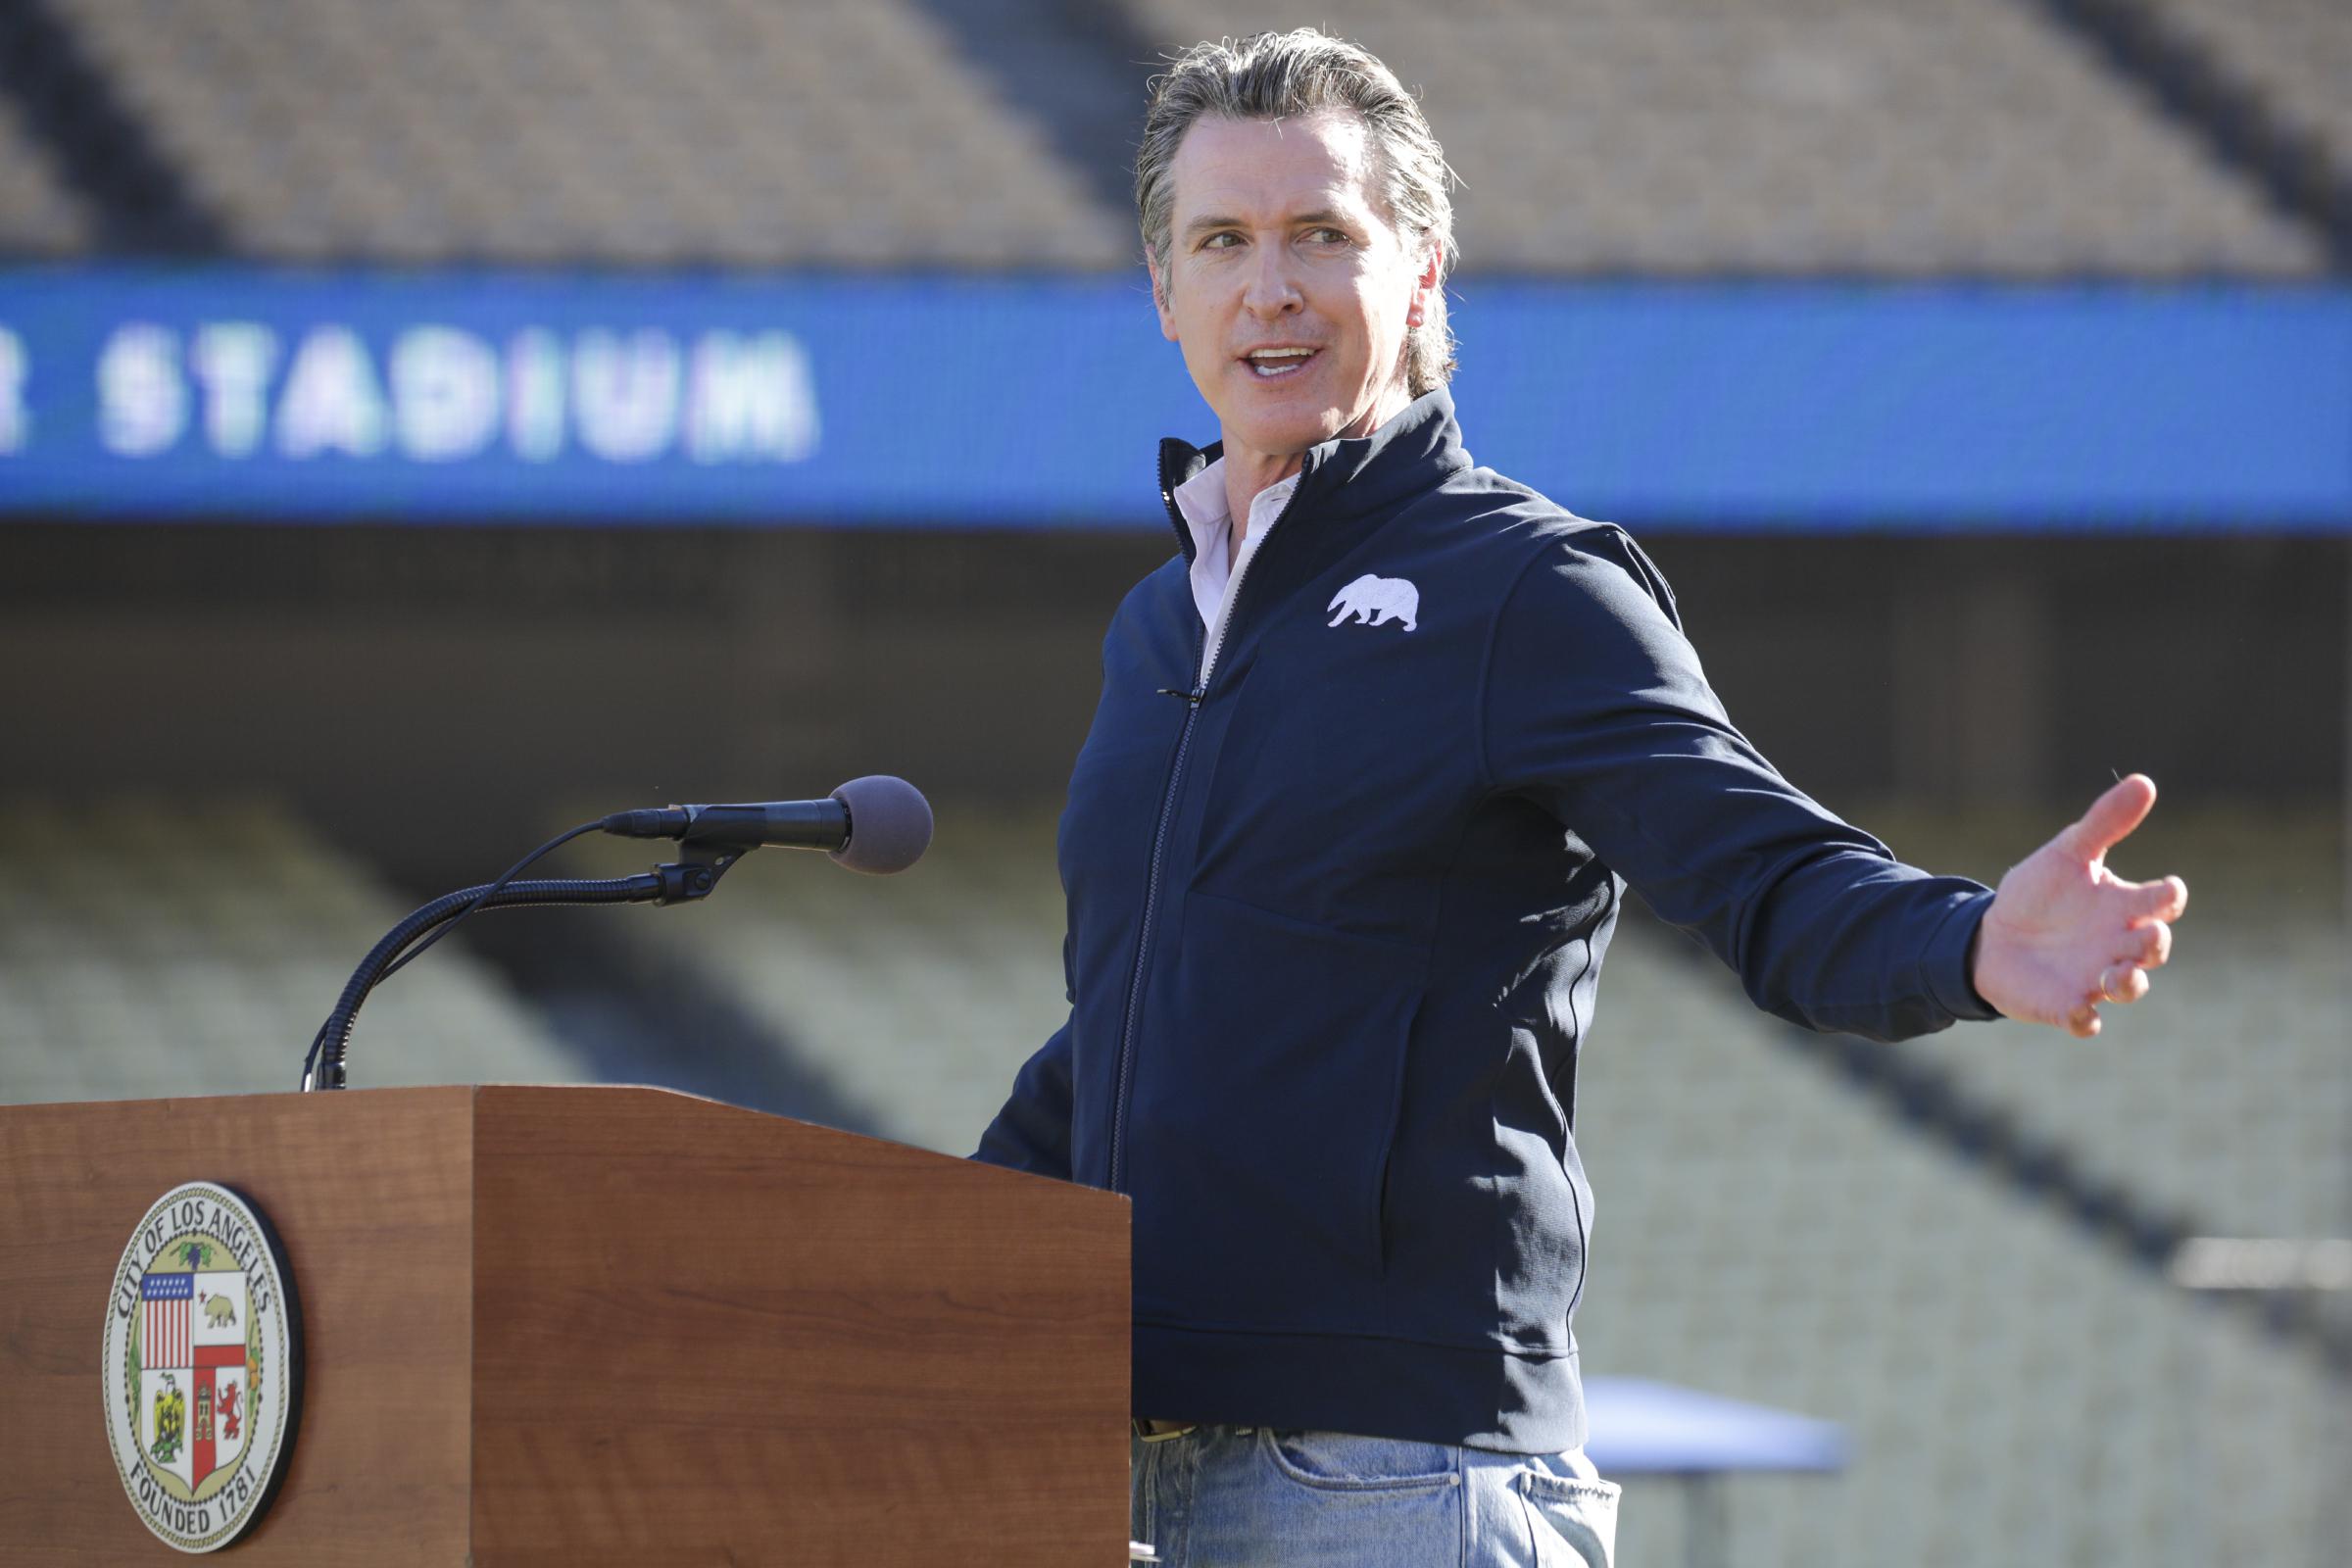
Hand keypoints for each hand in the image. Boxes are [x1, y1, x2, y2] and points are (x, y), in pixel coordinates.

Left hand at [1970, 774, 2187, 1037]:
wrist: (1991, 936)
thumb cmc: (2039, 894)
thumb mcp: (2067, 853)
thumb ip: (2105, 822)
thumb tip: (2145, 781)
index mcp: (2125, 906)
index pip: (2163, 902)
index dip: (2169, 896)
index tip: (2167, 889)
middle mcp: (2119, 944)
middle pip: (2155, 949)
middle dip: (2154, 945)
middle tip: (2146, 936)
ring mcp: (2096, 977)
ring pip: (2130, 988)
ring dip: (2130, 985)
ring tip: (2117, 977)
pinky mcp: (2066, 1004)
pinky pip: (2085, 1021)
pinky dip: (2086, 1019)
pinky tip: (2079, 1011)